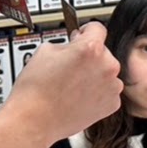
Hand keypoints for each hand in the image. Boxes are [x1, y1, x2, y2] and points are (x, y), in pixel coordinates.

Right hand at [3, 25, 120, 145]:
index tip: (82, 35)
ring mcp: (112, 86)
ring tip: (71, 85)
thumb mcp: (45, 51)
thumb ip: (67, 42)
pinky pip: (107, 91)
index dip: (86, 31)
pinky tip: (78, 97)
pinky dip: (97, 93)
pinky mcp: (112, 104)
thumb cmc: (36, 89)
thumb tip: (76, 41)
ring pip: (106, 73)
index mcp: (91, 49)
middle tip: (69, 68)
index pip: (96, 29)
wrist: (34, 119)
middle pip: (102, 53)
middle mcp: (107, 66)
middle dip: (88, 57)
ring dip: (94, 75)